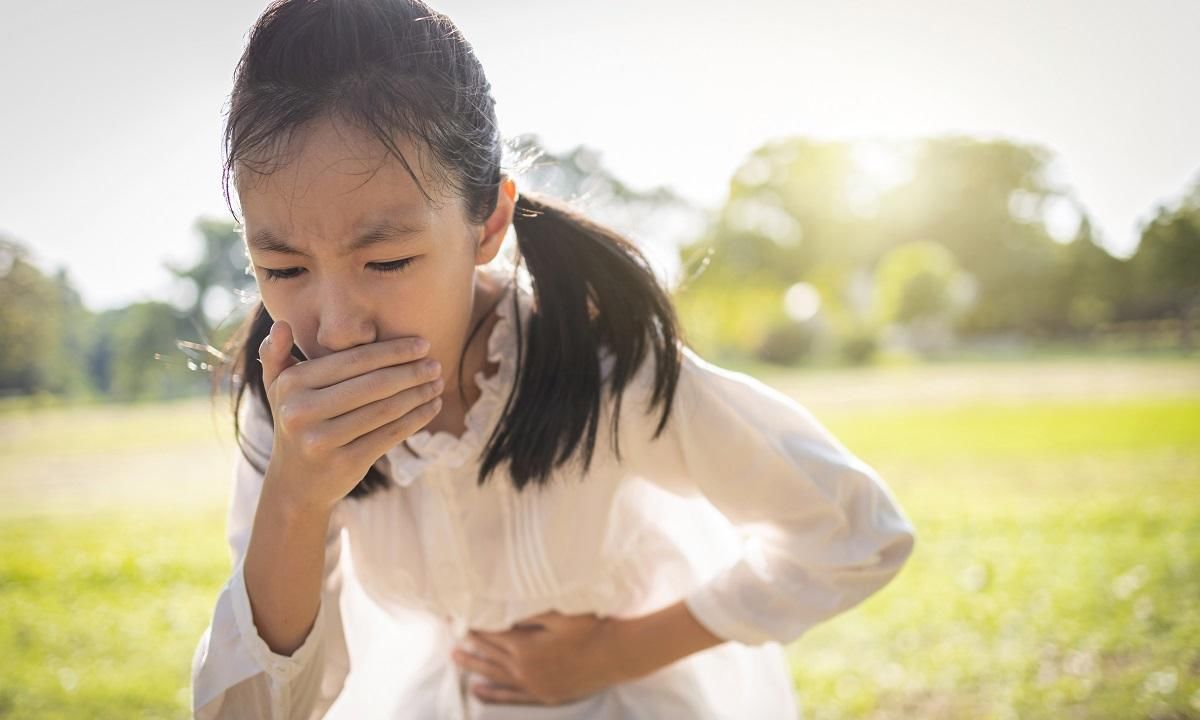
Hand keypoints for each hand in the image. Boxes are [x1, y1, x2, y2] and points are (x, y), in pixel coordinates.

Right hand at [257, 320, 444, 510]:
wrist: (295, 484)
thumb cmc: (296, 423)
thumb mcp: (278, 389)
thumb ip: (276, 355)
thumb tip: (283, 325)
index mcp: (292, 384)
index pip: (353, 361)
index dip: (392, 351)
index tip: (422, 344)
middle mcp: (301, 411)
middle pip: (372, 384)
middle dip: (411, 372)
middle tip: (435, 364)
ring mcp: (322, 440)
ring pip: (385, 410)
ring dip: (418, 394)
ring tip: (437, 382)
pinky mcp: (344, 463)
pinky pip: (390, 435)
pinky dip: (417, 419)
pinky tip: (433, 406)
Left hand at [451, 611, 625, 705]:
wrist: (618, 654)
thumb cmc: (591, 628)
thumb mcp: (559, 614)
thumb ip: (529, 613)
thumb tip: (503, 610)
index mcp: (525, 648)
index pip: (491, 636)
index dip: (474, 627)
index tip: (460, 619)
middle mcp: (524, 670)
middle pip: (488, 656)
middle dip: (469, 646)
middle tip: (451, 640)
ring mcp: (533, 685)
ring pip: (495, 677)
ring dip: (475, 667)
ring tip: (456, 660)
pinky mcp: (544, 695)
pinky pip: (511, 696)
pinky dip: (493, 694)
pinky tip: (479, 691)